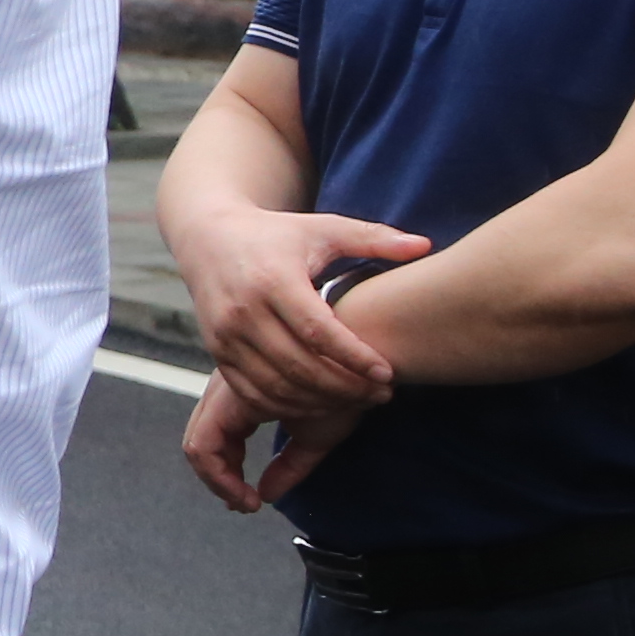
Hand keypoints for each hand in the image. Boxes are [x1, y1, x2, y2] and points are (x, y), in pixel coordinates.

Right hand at [175, 198, 428, 417]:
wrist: (209, 237)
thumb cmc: (277, 234)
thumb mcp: (324, 228)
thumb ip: (374, 238)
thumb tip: (425, 245)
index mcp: (273, 280)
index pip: (318, 332)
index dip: (355, 357)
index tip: (387, 373)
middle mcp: (244, 311)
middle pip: (299, 367)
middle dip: (345, 388)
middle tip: (381, 394)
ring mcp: (225, 336)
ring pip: (276, 387)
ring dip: (320, 402)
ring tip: (356, 400)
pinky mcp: (217, 353)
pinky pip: (253, 393)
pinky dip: (287, 407)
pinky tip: (320, 403)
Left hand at [180, 366, 368, 513]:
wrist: (365, 358)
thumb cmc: (346, 391)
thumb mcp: (314, 437)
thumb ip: (288, 467)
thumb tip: (265, 496)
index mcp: (245, 394)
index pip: (218, 439)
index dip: (225, 475)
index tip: (248, 501)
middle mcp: (229, 390)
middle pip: (201, 442)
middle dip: (217, 480)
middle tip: (242, 505)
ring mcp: (226, 391)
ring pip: (197, 447)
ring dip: (219, 483)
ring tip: (246, 502)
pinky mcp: (230, 398)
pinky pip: (204, 445)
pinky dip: (220, 476)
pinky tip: (248, 494)